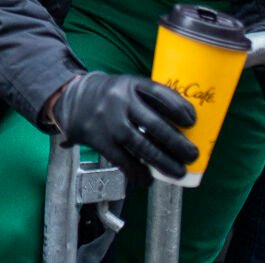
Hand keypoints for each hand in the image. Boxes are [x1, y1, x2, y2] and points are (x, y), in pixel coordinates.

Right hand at [47, 72, 198, 185]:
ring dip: (164, 162)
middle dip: (177, 143)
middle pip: (155, 125)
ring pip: (142, 146)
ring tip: (178, 171)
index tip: (192, 121)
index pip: (159, 93)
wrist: (72, 99)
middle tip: (192, 154)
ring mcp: (109, 122)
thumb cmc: (111, 95)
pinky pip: (123, 161)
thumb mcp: (127, 86)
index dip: (179, 108)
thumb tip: (186, 124)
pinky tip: (148, 179)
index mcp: (130, 84)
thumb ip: (150, 100)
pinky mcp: (100, 140)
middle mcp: (120, 101)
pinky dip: (138, 173)